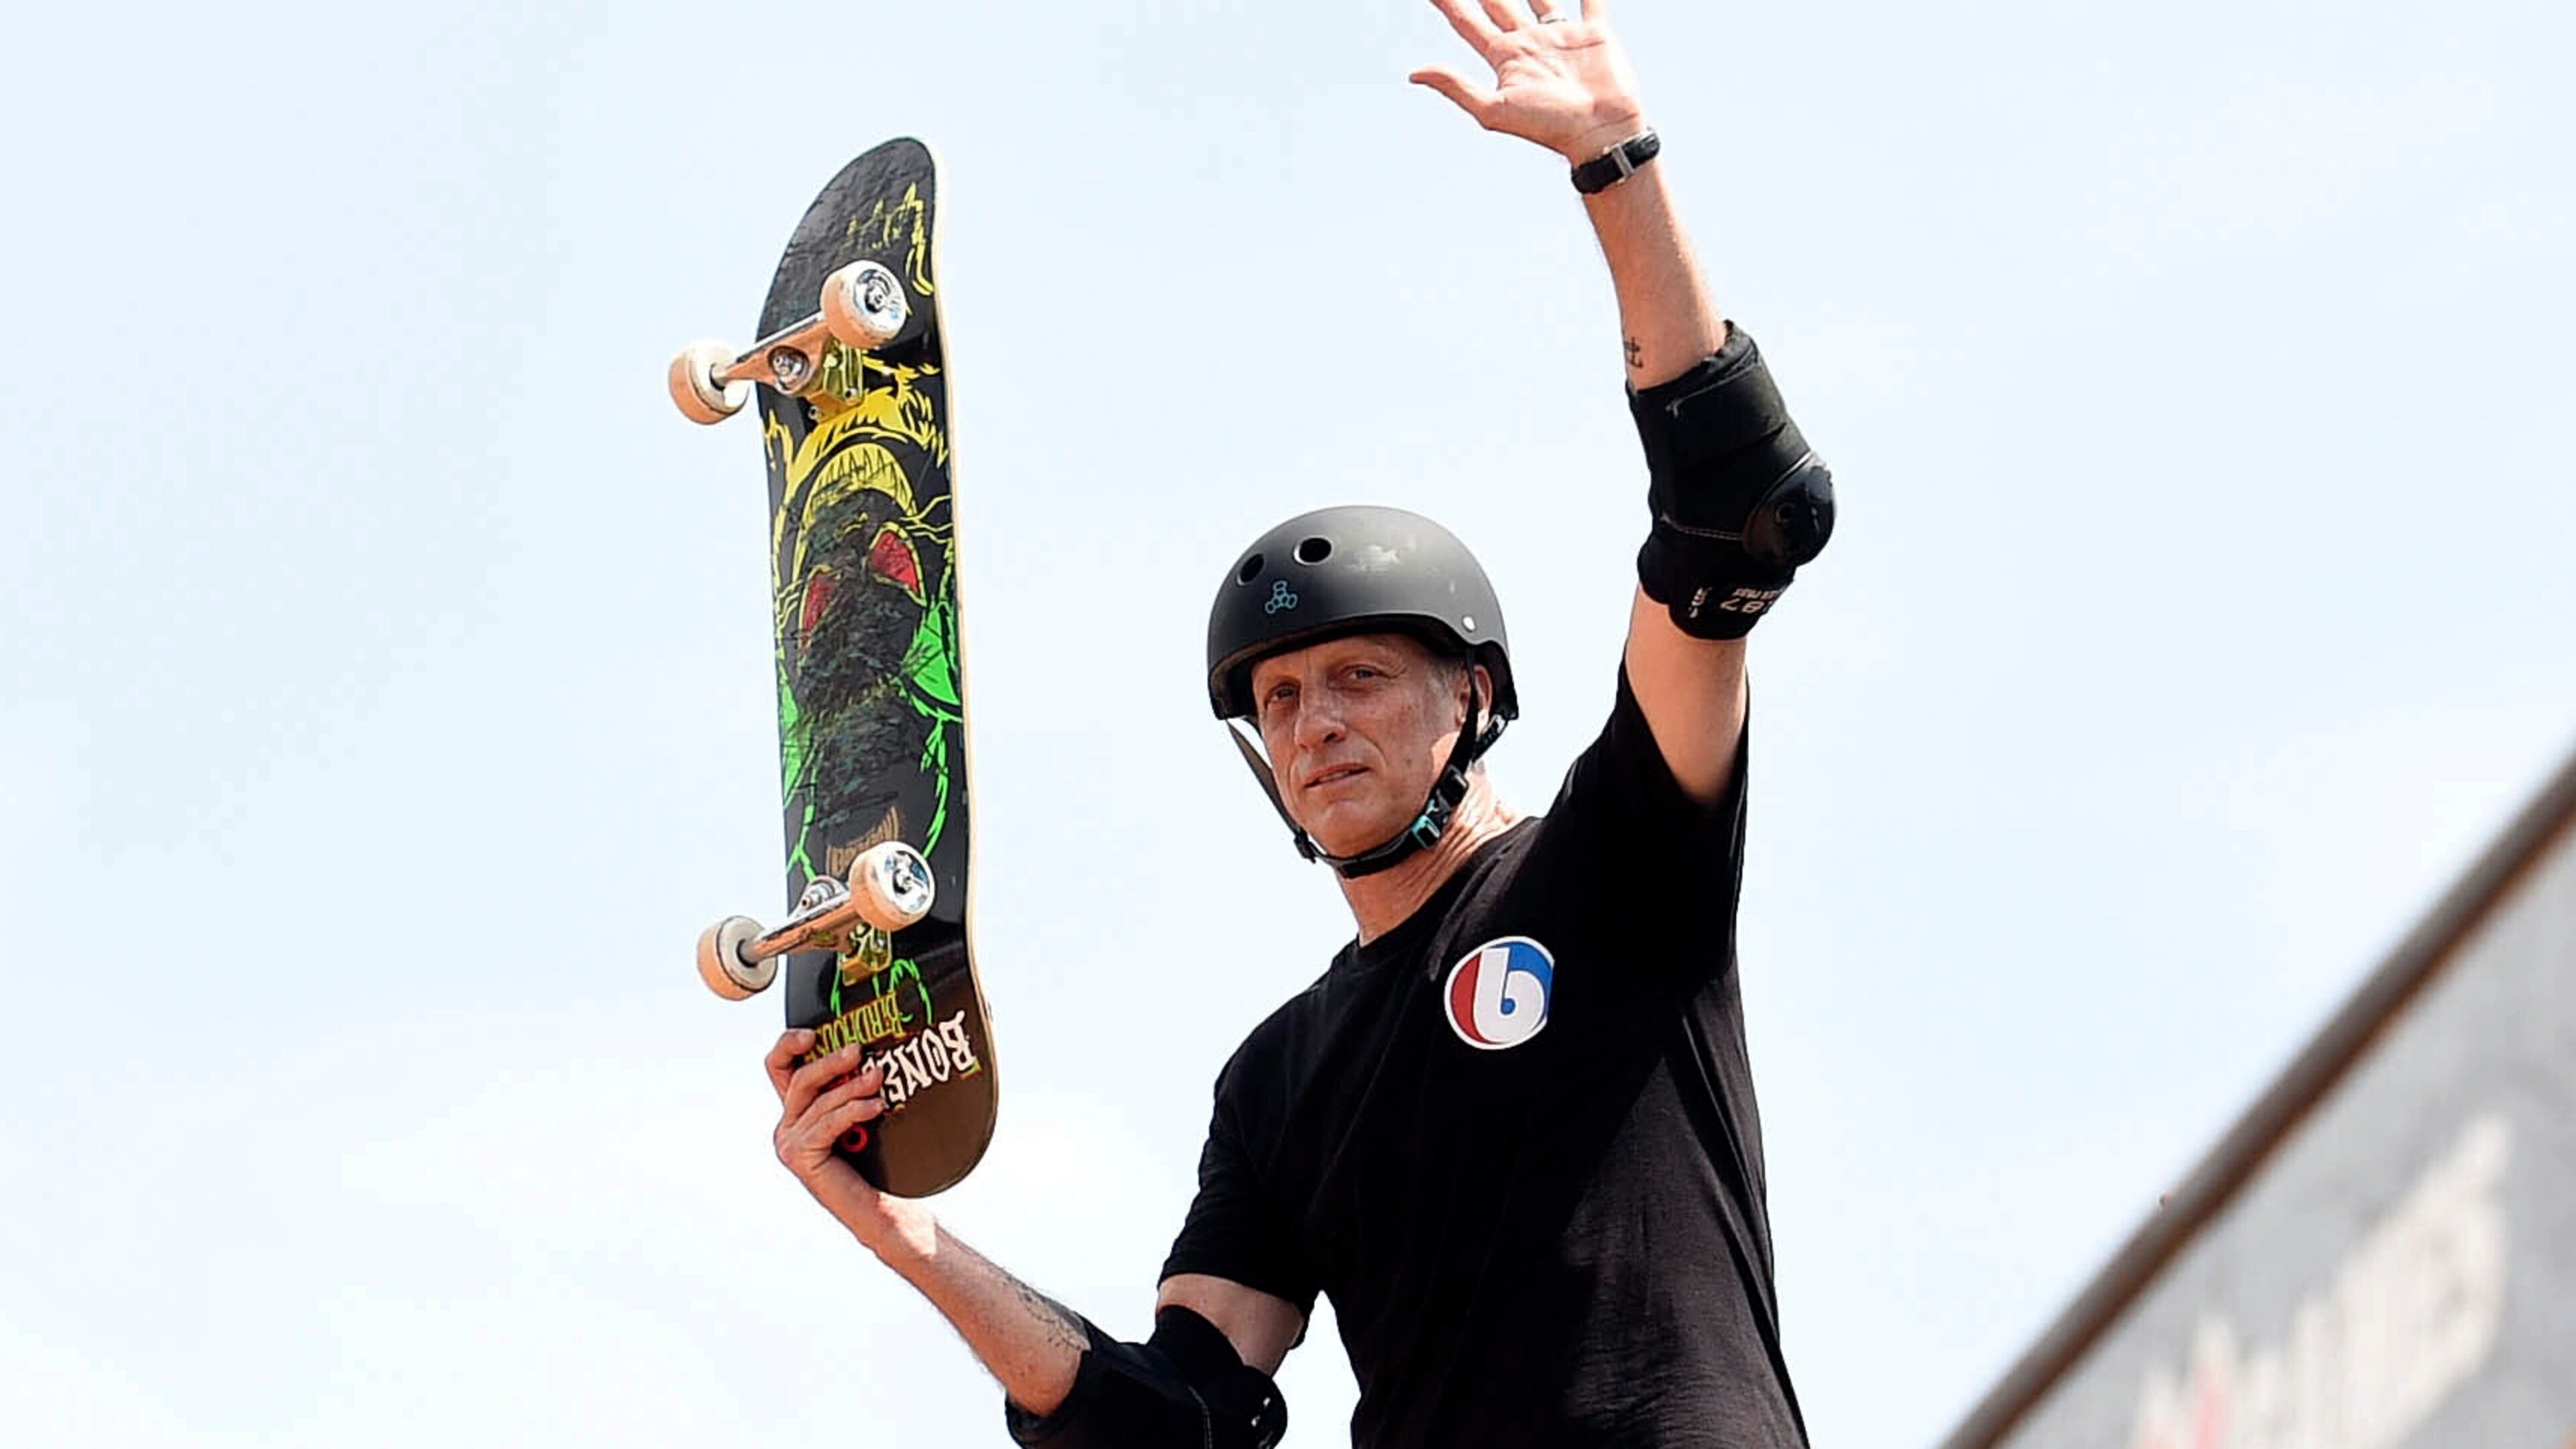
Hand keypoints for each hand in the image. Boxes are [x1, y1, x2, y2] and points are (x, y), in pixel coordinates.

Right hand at [765, 1030, 932, 1250]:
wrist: (881, 1205)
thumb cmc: (876, 1160)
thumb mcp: (863, 1112)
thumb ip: (856, 1086)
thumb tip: (873, 1054)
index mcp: (800, 1107)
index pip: (779, 1065)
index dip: (788, 1044)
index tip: (812, 1033)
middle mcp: (789, 1123)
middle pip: (799, 1078)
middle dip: (829, 1060)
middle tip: (858, 1051)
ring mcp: (791, 1141)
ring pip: (817, 1100)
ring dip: (850, 1086)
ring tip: (878, 1079)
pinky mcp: (800, 1156)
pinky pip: (826, 1124)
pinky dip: (852, 1111)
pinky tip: (874, 1107)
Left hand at [1411, 0, 1648, 162]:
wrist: (1600, 132)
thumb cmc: (1549, 127)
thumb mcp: (1494, 109)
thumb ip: (1456, 87)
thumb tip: (1414, 73)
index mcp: (1505, 57)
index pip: (1467, 23)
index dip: (1448, 3)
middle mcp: (1529, 43)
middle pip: (1497, 3)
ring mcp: (1560, 36)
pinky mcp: (1594, 33)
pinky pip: (1590, 0)